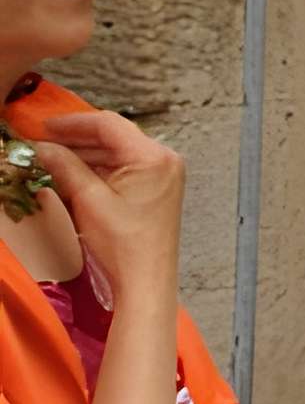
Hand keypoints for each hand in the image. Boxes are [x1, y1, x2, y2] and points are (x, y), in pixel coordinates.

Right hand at [28, 112, 185, 293]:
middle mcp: (164, 159)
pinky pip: (122, 170)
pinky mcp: (154, 189)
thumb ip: (66, 168)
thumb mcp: (89, 200)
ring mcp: (162, 174)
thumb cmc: (123, 243)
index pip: (109, 125)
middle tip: (41, 142)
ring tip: (49, 157)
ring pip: (115, 154)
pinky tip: (70, 173)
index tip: (43, 126)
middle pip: (113, 138)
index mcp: (154, 156)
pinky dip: (96, 170)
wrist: (145, 280)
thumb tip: (43, 148)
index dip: (73, 123)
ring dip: (83, 155)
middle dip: (75, 140)